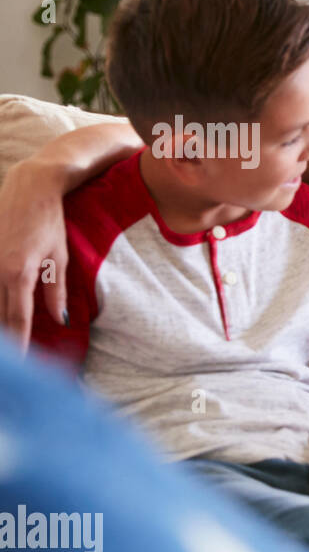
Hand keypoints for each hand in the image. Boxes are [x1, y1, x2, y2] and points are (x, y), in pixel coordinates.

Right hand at [0, 163, 69, 350]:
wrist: (29, 188)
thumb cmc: (50, 222)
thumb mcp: (60, 258)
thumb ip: (56, 292)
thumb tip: (60, 321)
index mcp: (20, 273)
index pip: (18, 319)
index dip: (21, 343)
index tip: (23, 363)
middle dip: (8, 338)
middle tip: (15, 362)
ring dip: (1, 321)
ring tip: (10, 343)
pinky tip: (3, 314)